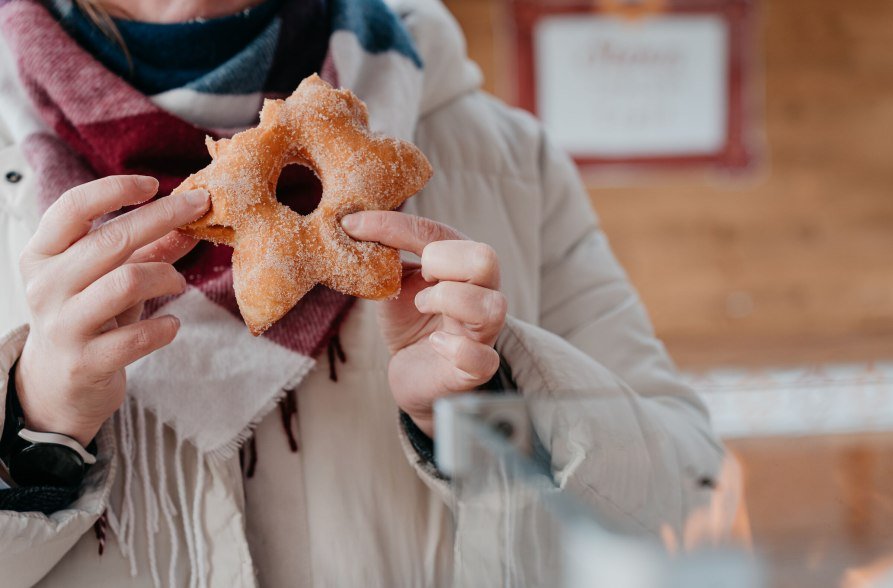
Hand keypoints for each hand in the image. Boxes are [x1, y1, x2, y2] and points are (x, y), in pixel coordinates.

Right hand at [14, 176, 209, 445]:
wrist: (57, 385)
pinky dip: (164, 328)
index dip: (115, 189)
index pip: (73, 207)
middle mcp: (46, 286)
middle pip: (112, 239)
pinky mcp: (85, 362)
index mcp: (43, 255)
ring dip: (167, 276)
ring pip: (127, 282)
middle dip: (164, 217)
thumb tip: (190, 220)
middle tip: (200, 209)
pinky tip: (172, 326)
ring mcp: (63, 325)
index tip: (155, 184)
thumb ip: (145, 248)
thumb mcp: (108, 276)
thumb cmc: (86, 318)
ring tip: (179, 283)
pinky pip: (136, 338)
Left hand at [341, 211, 506, 436]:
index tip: (355, 226)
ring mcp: (484, 332)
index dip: (396, 227)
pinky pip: (483, 358)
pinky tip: (436, 344)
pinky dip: (456, 349)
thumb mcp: (394, 281)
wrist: (412, 371)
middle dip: (443, 262)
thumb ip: (384, 252)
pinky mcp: (477, 368)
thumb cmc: (409, 321)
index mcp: (462, 264)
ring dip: (449, 300)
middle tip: (421, 277)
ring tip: (422, 307)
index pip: (439, 233)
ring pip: (491, 306)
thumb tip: (351, 221)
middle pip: (486, 259)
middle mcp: (482, 293)